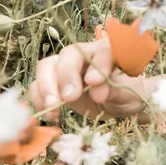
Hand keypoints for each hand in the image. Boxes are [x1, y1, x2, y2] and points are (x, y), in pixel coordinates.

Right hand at [29, 38, 144, 121]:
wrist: (119, 104)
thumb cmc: (126, 93)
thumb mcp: (125, 93)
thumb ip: (112, 89)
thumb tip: (95, 92)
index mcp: (106, 52)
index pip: (101, 50)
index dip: (97, 64)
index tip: (95, 82)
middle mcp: (83, 55)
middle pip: (67, 56)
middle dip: (65, 76)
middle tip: (69, 97)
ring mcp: (66, 68)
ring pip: (47, 67)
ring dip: (46, 88)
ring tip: (54, 108)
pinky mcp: (55, 84)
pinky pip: (38, 86)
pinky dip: (40, 99)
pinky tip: (51, 114)